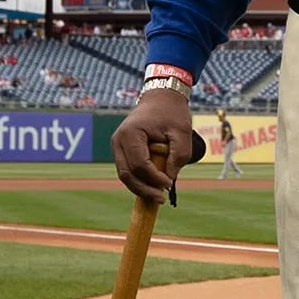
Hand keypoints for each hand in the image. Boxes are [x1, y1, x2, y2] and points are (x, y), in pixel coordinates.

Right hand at [111, 87, 198, 204]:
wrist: (160, 98)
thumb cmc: (172, 113)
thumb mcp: (182, 132)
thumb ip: (178, 156)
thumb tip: (169, 179)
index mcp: (131, 133)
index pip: (139, 164)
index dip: (153, 178)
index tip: (169, 184)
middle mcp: (118, 140)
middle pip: (126, 174)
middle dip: (143, 190)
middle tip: (161, 200)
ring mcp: (117, 145)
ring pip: (124, 174)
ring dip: (140, 188)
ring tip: (158, 196)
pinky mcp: (121, 150)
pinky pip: (127, 170)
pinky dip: (138, 180)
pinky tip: (152, 186)